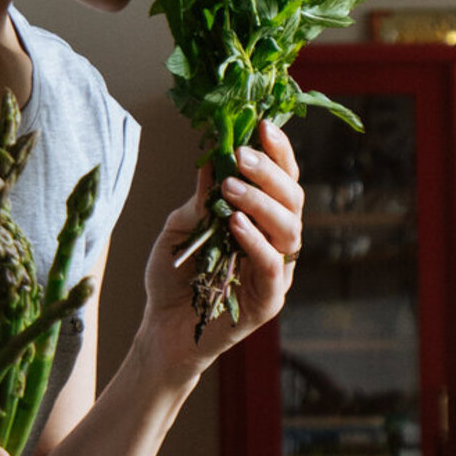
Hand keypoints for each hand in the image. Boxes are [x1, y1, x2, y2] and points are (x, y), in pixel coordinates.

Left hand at [140, 119, 303, 380]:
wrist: (162, 330)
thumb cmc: (175, 276)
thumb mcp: (182, 226)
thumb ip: (200, 196)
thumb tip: (212, 155)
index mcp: (264, 219)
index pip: (283, 179)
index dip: (279, 151)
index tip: (262, 124)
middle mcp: (279, 242)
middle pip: (293, 198)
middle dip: (270, 172)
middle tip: (242, 155)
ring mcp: (278, 273)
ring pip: (289, 229)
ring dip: (261, 202)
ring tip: (231, 187)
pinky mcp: (269, 301)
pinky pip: (272, 267)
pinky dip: (256, 242)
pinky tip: (236, 224)